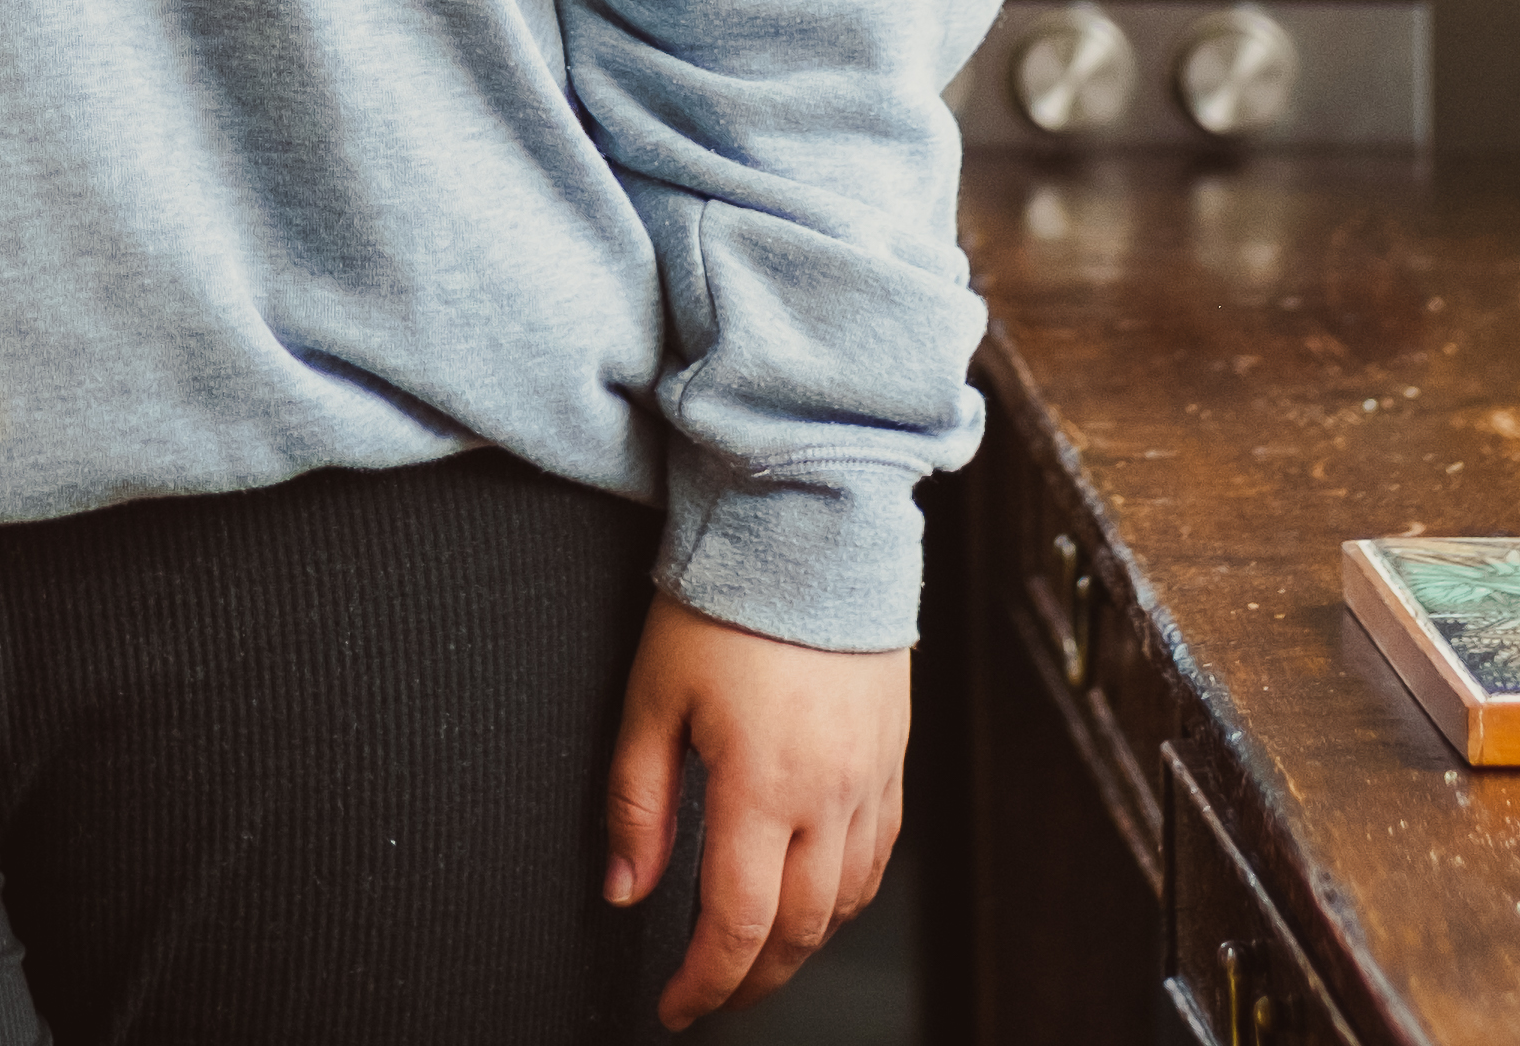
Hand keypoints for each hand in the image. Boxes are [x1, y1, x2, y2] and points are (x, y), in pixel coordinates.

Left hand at [603, 594, 908, 1029]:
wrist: (810, 523)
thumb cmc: (727, 596)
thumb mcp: (651, 694)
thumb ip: (636, 802)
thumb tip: (625, 889)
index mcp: (763, 784)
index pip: (737, 925)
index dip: (704, 982)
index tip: (674, 1005)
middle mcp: (830, 793)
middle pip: (800, 931)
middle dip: (752, 980)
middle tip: (709, 994)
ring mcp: (872, 778)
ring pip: (847, 903)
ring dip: (800, 945)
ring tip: (754, 956)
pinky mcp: (894, 756)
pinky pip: (879, 857)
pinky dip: (845, 897)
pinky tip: (814, 897)